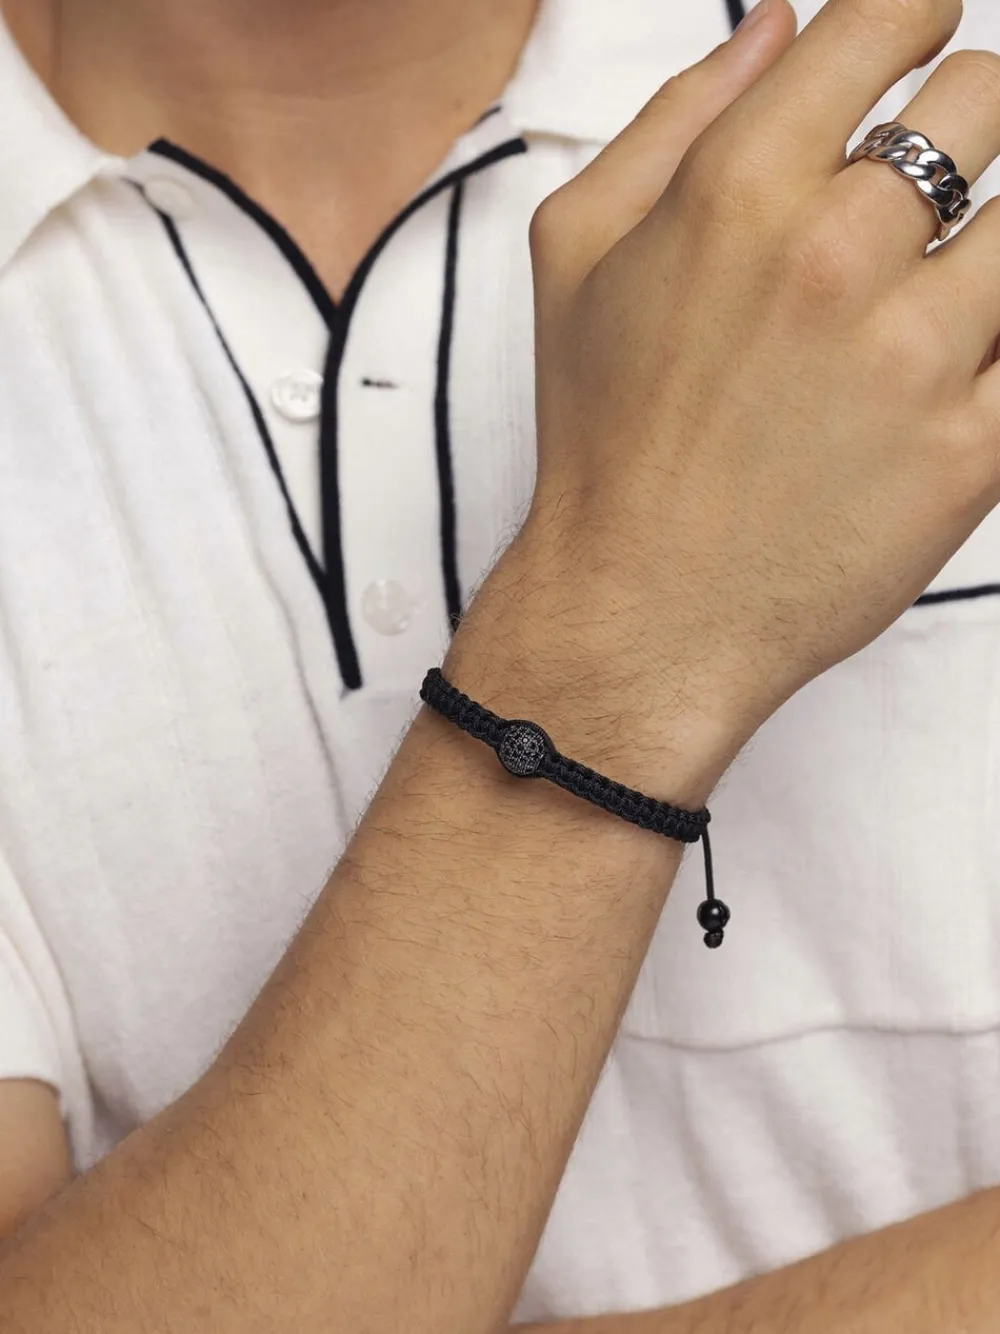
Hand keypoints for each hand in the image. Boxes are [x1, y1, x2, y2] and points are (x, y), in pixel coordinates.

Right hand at [517, 0, 999, 765]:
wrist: (642, 613)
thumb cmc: (606, 441)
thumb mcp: (576, 257)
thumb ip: (672, 118)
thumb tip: (778, 22)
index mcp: (737, 193)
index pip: (890, 21)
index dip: (916, 17)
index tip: (919, 40)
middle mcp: (837, 257)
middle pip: (988, 99)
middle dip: (961, 124)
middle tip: (921, 191)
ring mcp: (916, 358)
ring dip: (987, 242)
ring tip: (930, 291)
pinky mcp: (971, 452)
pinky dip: (999, 341)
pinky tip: (953, 361)